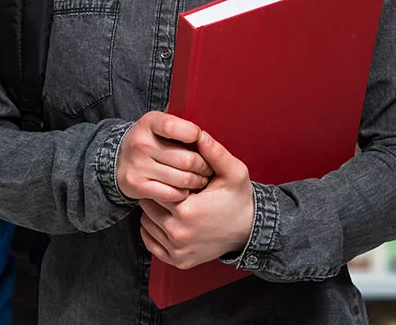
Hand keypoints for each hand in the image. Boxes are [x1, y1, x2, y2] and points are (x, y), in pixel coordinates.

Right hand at [116, 112, 213, 203]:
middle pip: (186, 159)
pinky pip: (172, 194)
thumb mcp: (158, 124)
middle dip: (204, 166)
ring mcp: (138, 165)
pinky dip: (182, 193)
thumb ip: (179, 120)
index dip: (195, 134)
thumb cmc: (149, 141)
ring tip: (200, 179)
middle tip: (208, 168)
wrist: (118, 160)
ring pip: (182, 179)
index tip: (200, 140)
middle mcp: (141, 143)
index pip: (174, 126)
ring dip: (197, 181)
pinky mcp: (137, 185)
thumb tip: (204, 117)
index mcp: (148, 123)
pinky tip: (184, 189)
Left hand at [138, 130, 254, 269]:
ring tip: (173, 205)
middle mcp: (178, 234)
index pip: (157, 187)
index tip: (176, 178)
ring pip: (146, 222)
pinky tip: (168, 220)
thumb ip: (215, 153)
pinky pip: (150, 241)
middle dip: (158, 195)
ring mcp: (176, 250)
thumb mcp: (234, 172)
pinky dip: (153, 231)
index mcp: (187, 211)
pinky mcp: (177, 261)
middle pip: (148, 205)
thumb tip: (198, 134)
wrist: (249, 230)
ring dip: (154, 212)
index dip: (165, 180)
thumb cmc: (239, 199)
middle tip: (174, 191)